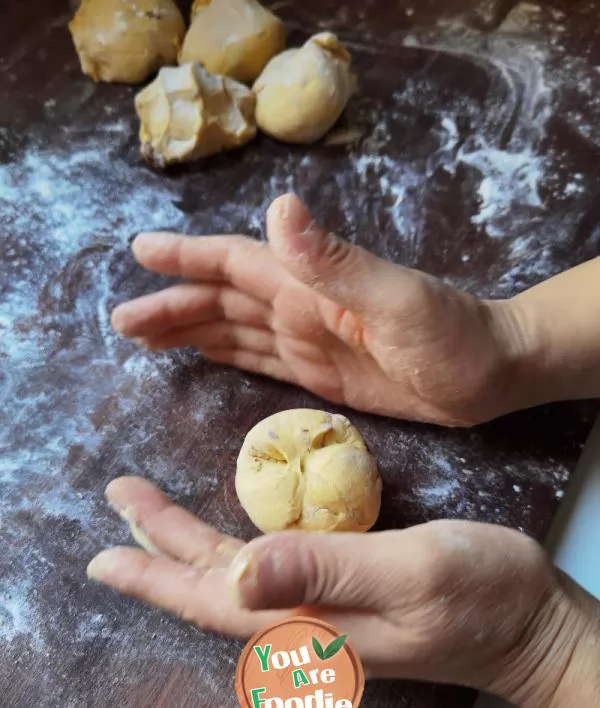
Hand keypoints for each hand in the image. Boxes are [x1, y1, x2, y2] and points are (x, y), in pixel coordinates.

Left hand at [87, 477, 579, 696]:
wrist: (531, 623)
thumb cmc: (481, 595)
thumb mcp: (410, 573)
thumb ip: (325, 572)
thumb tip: (238, 576)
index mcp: (310, 623)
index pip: (212, 601)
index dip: (155, 575)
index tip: (104, 554)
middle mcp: (305, 624)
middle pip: (214, 585)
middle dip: (160, 545)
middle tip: (121, 499)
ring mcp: (325, 612)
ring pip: (237, 578)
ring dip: (189, 545)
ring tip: (150, 515)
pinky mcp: (344, 594)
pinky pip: (270, 572)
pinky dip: (232, 550)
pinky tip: (224, 539)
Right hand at [111, 194, 525, 426]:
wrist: (490, 376)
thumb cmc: (451, 337)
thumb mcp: (395, 300)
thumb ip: (335, 261)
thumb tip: (278, 207)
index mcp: (309, 285)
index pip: (234, 264)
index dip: (187, 258)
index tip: (140, 253)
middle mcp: (299, 307)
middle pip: (221, 301)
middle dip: (171, 306)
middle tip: (122, 320)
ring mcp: (307, 341)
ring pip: (233, 330)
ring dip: (189, 330)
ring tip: (143, 337)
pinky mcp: (317, 374)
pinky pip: (259, 360)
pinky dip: (225, 356)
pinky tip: (201, 355)